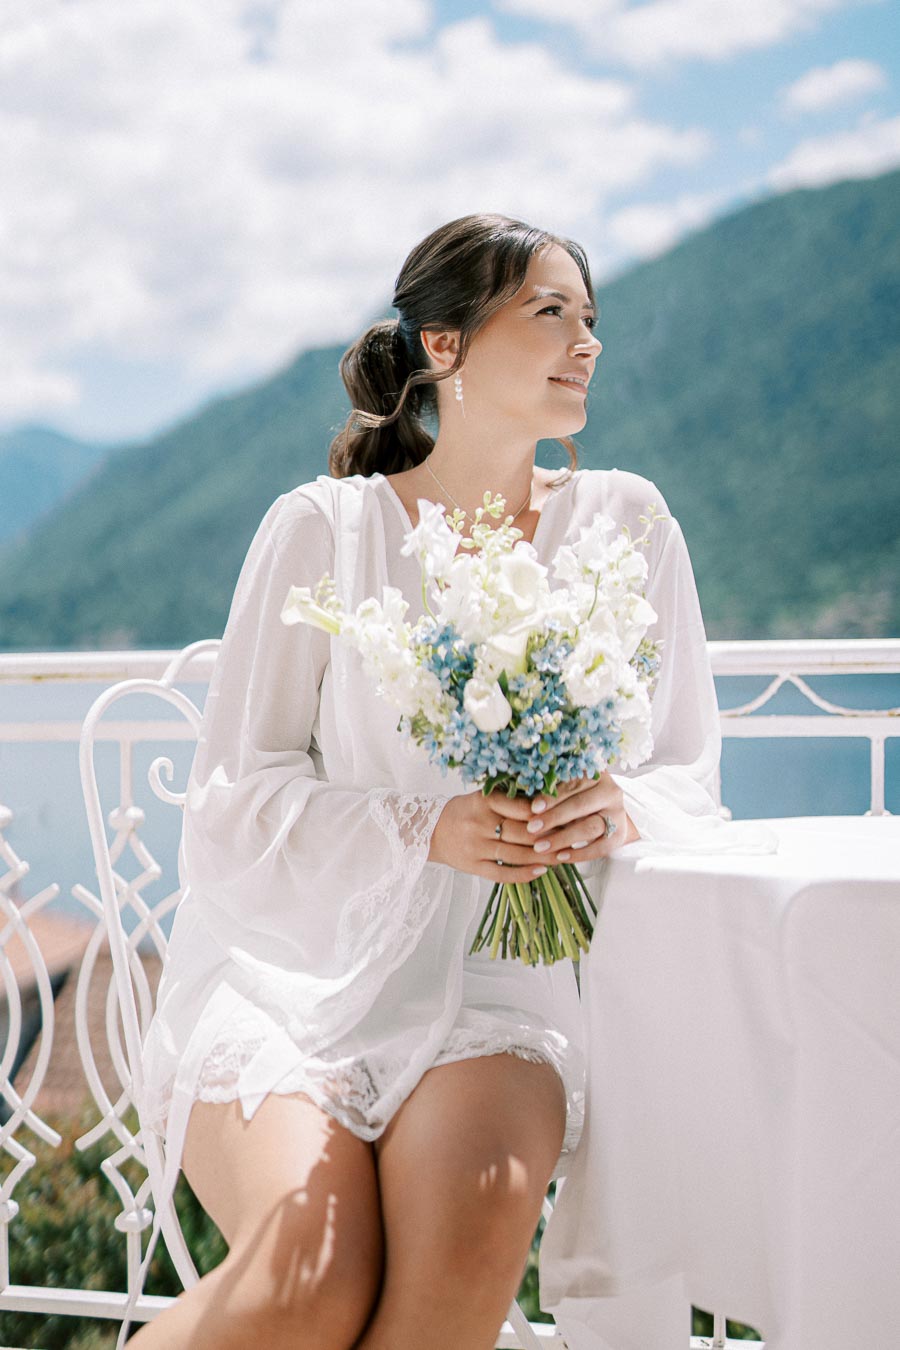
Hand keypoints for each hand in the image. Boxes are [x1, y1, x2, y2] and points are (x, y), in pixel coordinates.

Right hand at [428, 773, 638, 880]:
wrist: (428, 832)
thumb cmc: (463, 811)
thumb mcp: (481, 797)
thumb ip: (508, 798)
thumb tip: (547, 798)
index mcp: (482, 802)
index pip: (519, 807)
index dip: (543, 813)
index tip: (565, 813)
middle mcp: (478, 824)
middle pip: (522, 832)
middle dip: (549, 836)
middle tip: (573, 836)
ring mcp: (475, 847)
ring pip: (516, 854)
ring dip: (543, 856)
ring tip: (564, 855)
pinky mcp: (473, 866)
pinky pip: (502, 873)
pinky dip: (523, 874)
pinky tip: (542, 871)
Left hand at [510, 773, 638, 865]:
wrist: (606, 811)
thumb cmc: (575, 796)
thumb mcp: (566, 786)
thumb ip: (550, 788)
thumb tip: (519, 796)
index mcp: (596, 774)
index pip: (573, 784)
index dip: (552, 796)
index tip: (532, 808)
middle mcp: (611, 791)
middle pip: (581, 805)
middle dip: (554, 818)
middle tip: (531, 829)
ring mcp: (618, 814)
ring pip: (590, 827)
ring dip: (563, 838)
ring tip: (540, 847)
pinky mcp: (619, 835)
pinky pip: (600, 847)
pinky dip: (579, 854)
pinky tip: (560, 857)